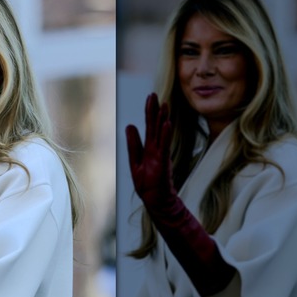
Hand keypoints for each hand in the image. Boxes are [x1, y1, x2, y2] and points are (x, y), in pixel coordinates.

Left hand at [125, 93, 175, 211]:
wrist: (156, 201)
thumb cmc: (148, 183)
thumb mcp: (135, 161)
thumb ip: (133, 144)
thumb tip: (129, 126)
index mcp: (149, 148)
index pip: (149, 127)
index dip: (149, 112)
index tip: (151, 97)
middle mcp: (156, 149)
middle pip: (155, 127)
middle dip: (155, 110)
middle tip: (154, 94)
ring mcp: (160, 156)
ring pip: (161, 134)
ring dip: (162, 120)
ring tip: (164, 105)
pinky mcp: (163, 164)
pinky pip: (164, 147)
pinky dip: (165, 136)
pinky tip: (167, 124)